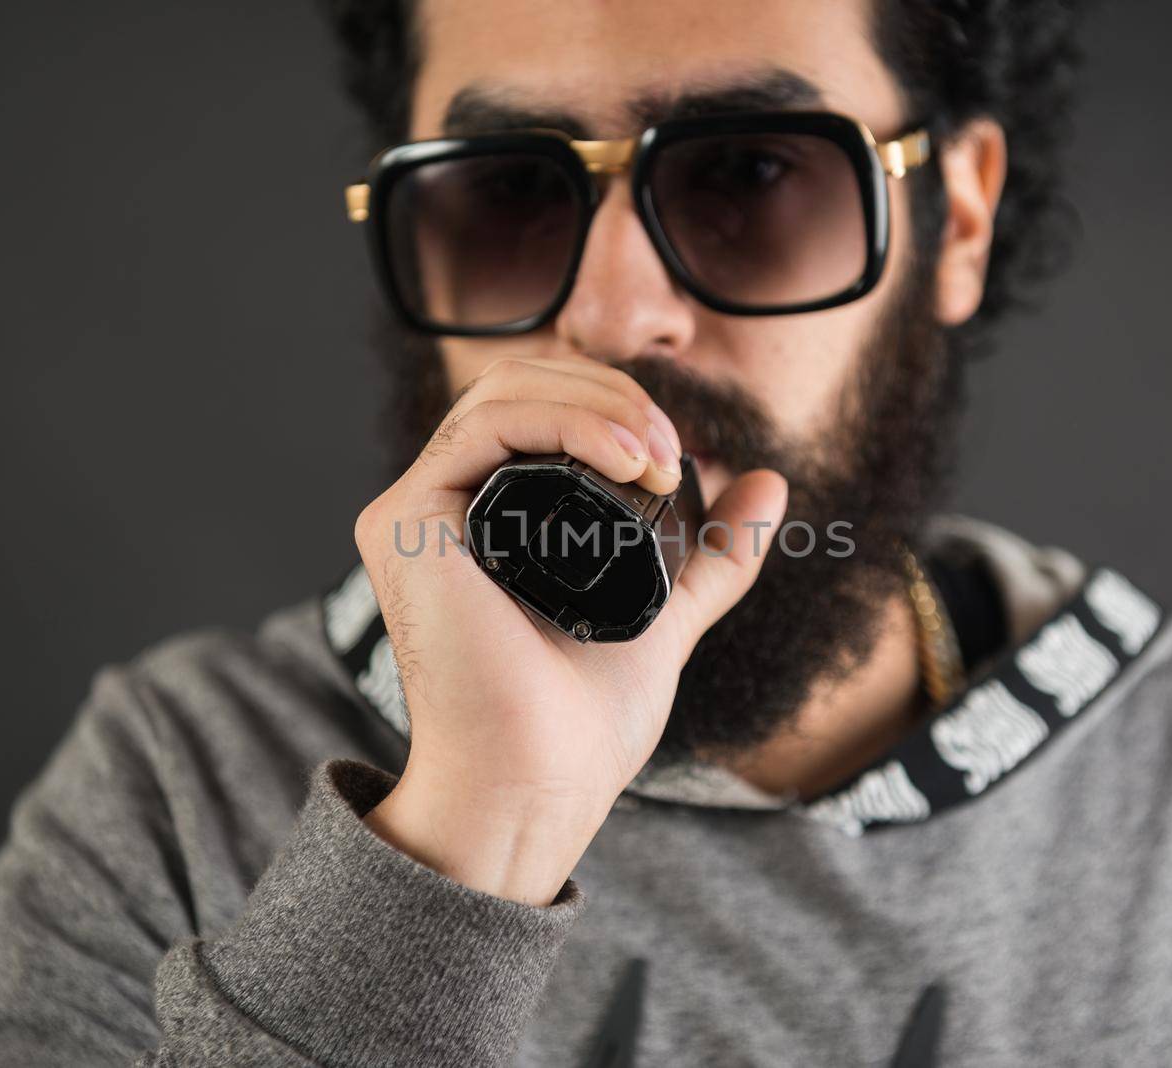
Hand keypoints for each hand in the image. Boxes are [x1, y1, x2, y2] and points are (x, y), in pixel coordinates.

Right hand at [355, 355, 786, 903]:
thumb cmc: (581, 722)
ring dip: (597, 402)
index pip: (540, 409)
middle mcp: (441, 506)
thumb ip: (714, 556)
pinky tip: (626, 456)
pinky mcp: (402, 520)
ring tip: (658, 455)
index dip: (612, 404)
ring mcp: (415, 511)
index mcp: (484, 517)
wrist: (539, 782)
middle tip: (673, 450)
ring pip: (502, 390)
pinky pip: (484, 428)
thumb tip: (769, 482)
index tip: (679, 455)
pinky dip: (566, 421)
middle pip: (521, 384)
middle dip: (611, 393)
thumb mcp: (666, 612)